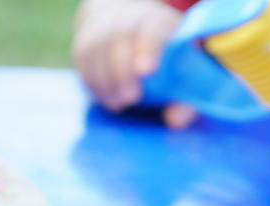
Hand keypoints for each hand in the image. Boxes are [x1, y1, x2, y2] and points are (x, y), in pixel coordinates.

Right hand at [73, 0, 198, 128]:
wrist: (132, 33)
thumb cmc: (166, 60)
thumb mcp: (186, 74)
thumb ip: (186, 99)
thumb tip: (174, 121)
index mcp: (159, 22)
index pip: (151, 29)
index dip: (148, 48)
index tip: (146, 72)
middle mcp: (129, 19)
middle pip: (119, 38)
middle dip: (122, 71)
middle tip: (131, 99)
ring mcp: (103, 29)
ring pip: (96, 50)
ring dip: (105, 81)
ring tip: (119, 104)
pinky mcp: (85, 44)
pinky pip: (83, 61)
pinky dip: (93, 83)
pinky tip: (108, 98)